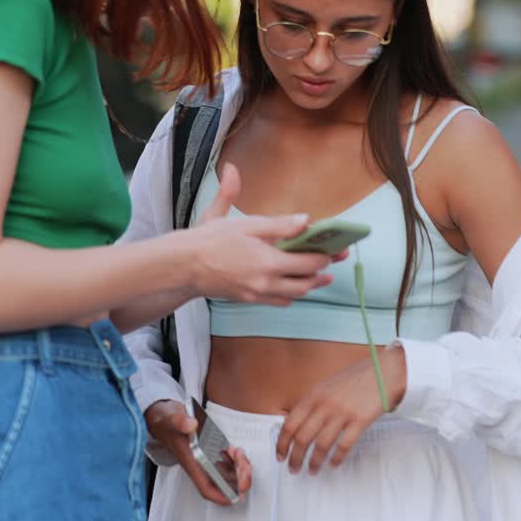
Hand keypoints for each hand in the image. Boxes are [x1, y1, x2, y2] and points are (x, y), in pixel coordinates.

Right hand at [145, 400, 251, 504]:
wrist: (162, 416)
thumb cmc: (166, 421)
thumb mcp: (170, 417)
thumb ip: (179, 421)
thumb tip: (190, 424)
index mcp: (190, 462)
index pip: (207, 488)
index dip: (222, 496)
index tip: (237, 495)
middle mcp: (200, 464)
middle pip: (223, 483)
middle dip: (239, 479)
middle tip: (244, 465)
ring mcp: (206, 459)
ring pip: (228, 474)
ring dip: (239, 468)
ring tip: (239, 453)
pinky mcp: (210, 451)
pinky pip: (228, 462)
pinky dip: (235, 460)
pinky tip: (235, 450)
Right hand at [186, 162, 339, 304]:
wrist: (184, 265)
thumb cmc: (212, 239)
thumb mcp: (247, 224)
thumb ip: (279, 224)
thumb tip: (305, 219)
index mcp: (268, 261)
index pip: (308, 263)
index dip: (325, 256)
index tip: (336, 249)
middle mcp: (266, 282)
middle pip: (306, 283)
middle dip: (322, 272)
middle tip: (334, 263)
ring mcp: (257, 293)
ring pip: (293, 295)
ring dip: (309, 286)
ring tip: (321, 277)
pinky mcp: (249, 299)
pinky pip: (278, 301)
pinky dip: (290, 294)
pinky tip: (293, 287)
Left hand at [275, 345, 407, 474]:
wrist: (384, 371)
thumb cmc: (356, 379)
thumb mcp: (327, 386)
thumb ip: (312, 404)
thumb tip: (298, 427)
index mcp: (313, 395)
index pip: (290, 423)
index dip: (282, 443)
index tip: (280, 455)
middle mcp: (325, 404)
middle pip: (303, 437)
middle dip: (295, 457)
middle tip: (293, 468)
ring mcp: (342, 412)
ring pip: (321, 445)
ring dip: (314, 462)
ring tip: (312, 470)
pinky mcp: (360, 420)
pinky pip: (344, 445)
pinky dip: (336, 458)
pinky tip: (333, 464)